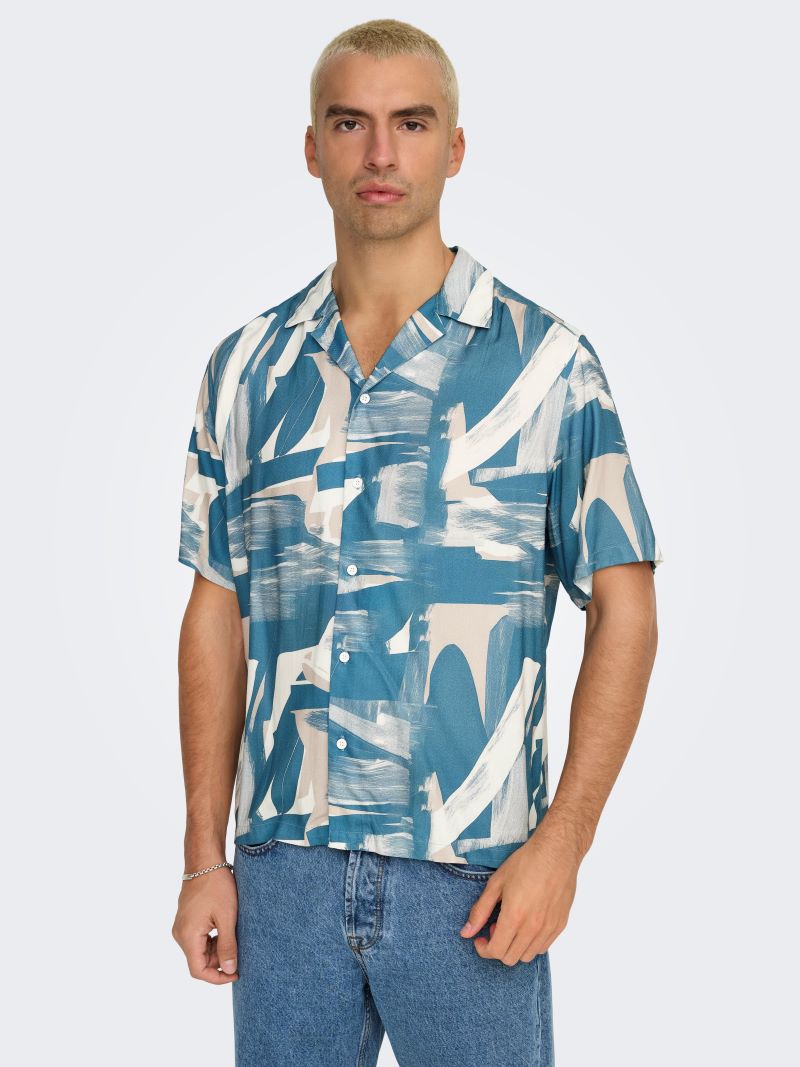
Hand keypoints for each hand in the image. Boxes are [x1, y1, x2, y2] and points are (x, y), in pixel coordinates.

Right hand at [172, 867, 239, 983]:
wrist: (205, 861)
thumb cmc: (217, 886)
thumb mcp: (227, 917)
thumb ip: (228, 945)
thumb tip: (229, 970)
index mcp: (187, 936)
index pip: (198, 970)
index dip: (217, 977)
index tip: (236, 973)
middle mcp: (180, 934)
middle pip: (199, 960)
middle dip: (219, 961)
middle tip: (239, 950)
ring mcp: (182, 926)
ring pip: (200, 950)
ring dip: (217, 949)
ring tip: (234, 935)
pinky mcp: (187, 919)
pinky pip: (199, 938)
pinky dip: (212, 939)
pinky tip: (226, 928)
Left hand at [459, 827, 579, 966]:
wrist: (556, 852)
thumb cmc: (526, 863)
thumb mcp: (496, 883)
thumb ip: (480, 910)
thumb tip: (466, 932)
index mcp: (515, 916)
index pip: (496, 951)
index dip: (483, 949)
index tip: (480, 938)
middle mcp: (533, 927)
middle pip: (510, 958)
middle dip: (497, 947)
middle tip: (495, 926)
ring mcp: (549, 928)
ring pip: (527, 956)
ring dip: (515, 946)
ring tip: (512, 923)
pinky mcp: (560, 925)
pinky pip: (543, 947)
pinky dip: (531, 942)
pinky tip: (527, 923)